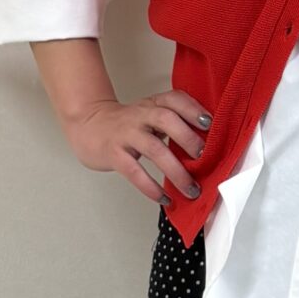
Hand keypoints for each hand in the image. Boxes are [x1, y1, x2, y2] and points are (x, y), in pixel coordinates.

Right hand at [66, 86, 209, 202]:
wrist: (88, 125)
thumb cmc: (128, 123)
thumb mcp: (150, 112)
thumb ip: (174, 121)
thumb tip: (208, 145)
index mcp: (153, 103)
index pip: (175, 99)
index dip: (193, 110)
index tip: (210, 125)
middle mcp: (140, 115)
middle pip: (166, 119)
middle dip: (188, 138)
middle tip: (204, 157)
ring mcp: (126, 134)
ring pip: (154, 149)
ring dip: (176, 171)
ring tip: (191, 189)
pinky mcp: (113, 154)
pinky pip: (134, 171)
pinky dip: (151, 187)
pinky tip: (164, 198)